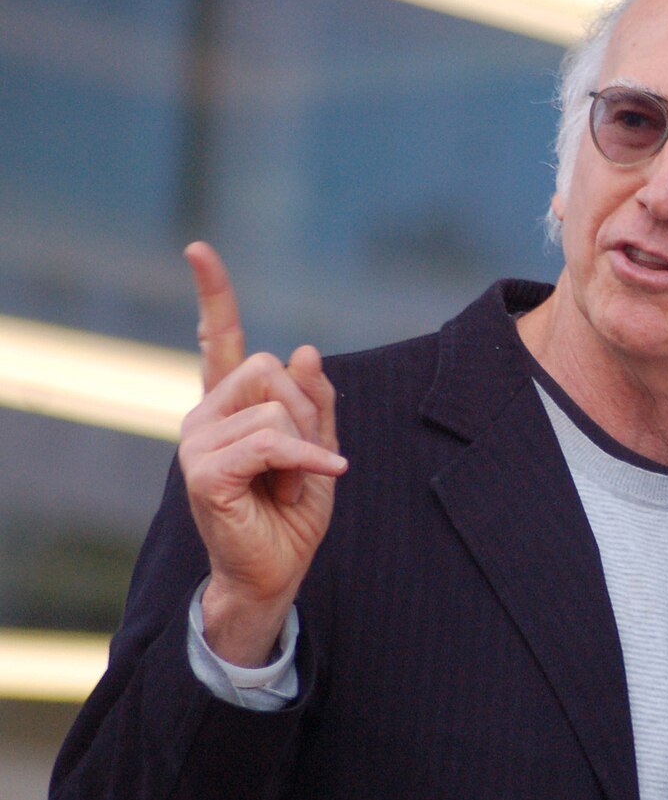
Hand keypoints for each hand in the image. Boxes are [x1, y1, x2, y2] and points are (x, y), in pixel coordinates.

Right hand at [179, 242, 347, 665]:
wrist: (275, 571)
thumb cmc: (292, 511)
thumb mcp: (318, 447)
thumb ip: (316, 401)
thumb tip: (305, 349)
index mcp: (229, 406)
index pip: (220, 340)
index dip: (214, 294)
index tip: (198, 249)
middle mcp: (205, 415)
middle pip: (270, 369)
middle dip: (306, 414)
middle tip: (302, 462)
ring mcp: (197, 442)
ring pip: (275, 408)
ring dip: (304, 449)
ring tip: (290, 484)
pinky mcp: (203, 472)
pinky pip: (271, 441)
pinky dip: (305, 463)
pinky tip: (316, 481)